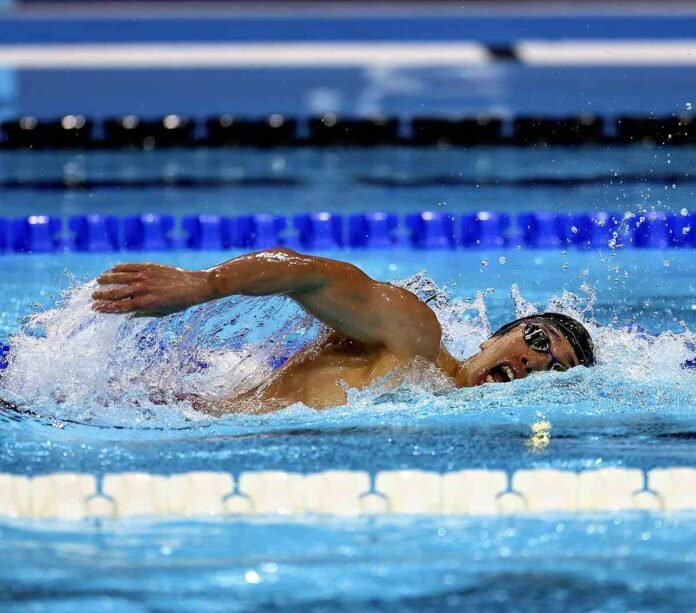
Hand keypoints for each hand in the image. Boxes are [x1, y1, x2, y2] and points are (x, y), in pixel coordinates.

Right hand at [92, 263, 213, 316]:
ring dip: (106, 279)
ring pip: (119, 278)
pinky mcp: (149, 267)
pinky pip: (129, 266)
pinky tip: (112, 269)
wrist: (194, 286)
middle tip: (92, 296)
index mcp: (145, 304)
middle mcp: (142, 290)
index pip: (119, 307)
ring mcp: (145, 277)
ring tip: (97, 281)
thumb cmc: (178, 303)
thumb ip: (143, 313)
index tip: (95, 308)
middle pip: (116, 293)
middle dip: (102, 295)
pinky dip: (119, 268)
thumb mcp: (161, 313)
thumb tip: (126, 315)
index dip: (105, 308)